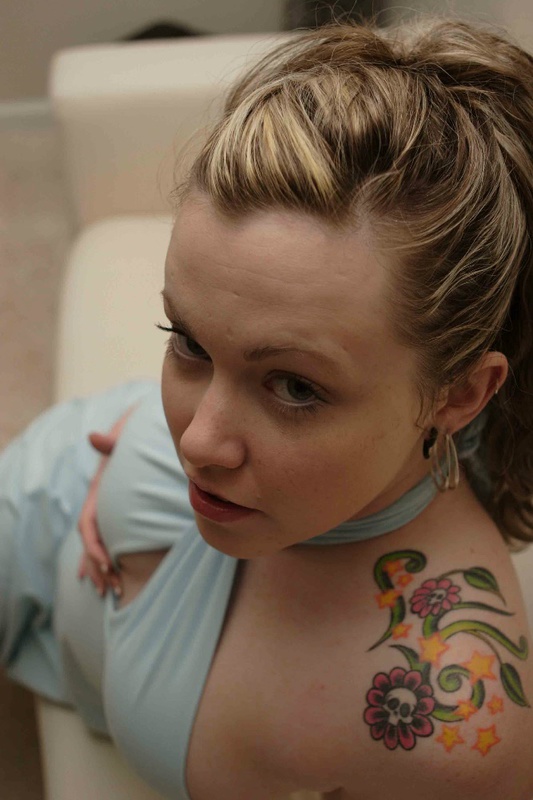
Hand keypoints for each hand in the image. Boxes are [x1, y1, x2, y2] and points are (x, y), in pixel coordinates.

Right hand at [77, 406, 136, 596]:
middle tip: (111, 588)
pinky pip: (103, 544)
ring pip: (94, 547)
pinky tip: (103, 578)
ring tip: (109, 592)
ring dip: (100, 570)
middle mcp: (96, 506)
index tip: (109, 564)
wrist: (129, 439)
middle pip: (89, 543)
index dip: (94, 547)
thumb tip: (94, 436)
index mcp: (96, 494)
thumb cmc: (127, 443)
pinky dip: (101, 562)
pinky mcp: (114, 517)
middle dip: (98, 566)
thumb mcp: (119, 442)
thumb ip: (109, 442)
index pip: (87, 526)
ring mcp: (103, 513)